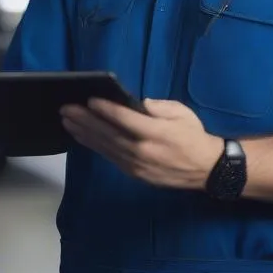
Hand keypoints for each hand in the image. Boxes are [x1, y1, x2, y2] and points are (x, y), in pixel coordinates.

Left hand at [61, 98, 222, 190]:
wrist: (206, 169)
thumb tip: (138, 104)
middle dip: (86, 120)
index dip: (106, 109)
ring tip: (67, 121)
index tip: (90, 99)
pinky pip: (110, 157)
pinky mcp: (134, 173)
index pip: (125, 120)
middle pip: (109, 134)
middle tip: (67, 109)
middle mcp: (143, 150)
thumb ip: (159, 107)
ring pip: (106, 147)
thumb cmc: (193, 135)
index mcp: (157, 133)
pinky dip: (94, 146)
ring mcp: (137, 165)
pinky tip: (82, 137)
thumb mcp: (182, 113)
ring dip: (84, 133)